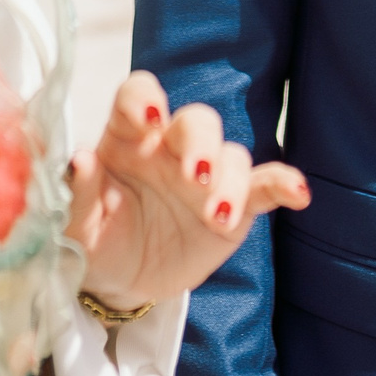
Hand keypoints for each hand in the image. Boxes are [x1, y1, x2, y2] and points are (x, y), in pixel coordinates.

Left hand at [66, 71, 307, 310]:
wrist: (122, 279)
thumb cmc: (96, 237)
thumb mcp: (77, 223)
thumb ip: (79, 191)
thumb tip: (81, 159)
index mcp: (128, 137)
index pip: (140, 96)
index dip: (147, 99)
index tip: (150, 119)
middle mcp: (171, 147)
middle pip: (197, 120)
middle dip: (200, 142)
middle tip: (193, 175)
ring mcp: (208, 175)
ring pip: (232, 155)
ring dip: (229, 179)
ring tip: (217, 213)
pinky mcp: (236, 208)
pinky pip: (265, 186)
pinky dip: (285, 184)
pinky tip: (299, 193)